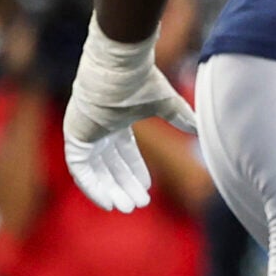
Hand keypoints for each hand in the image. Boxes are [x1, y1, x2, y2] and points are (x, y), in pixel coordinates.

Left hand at [64, 16, 196, 212]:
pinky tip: (106, 200)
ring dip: (110, 190)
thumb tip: (201, 127)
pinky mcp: (75, 137)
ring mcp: (85, 133)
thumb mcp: (165, 104)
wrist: (120, 69)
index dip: (135, 172)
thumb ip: (180, 117)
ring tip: (126, 207)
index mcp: (116, 122)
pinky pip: (80, 169)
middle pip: (110, 166)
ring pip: (95, 171)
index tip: (147, 189)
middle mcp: (99, 129)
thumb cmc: (140, 81)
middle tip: (137, 205)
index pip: (124, 154)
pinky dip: (91, 186)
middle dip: (124, 186)